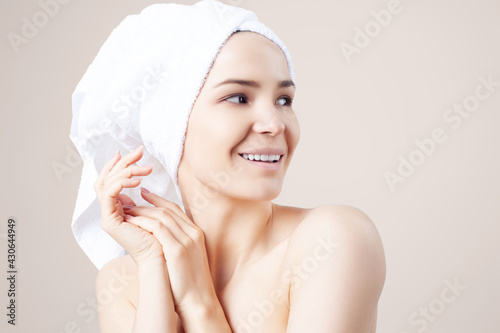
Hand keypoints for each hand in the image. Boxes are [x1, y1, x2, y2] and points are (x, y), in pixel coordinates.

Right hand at [93, 146, 164, 265]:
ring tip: (146, 167)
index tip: (134, 152)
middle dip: (123, 162)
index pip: (111, 181)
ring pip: (107, 182)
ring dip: (127, 170)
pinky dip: (122, 182)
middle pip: (107, 178)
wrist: (163, 260)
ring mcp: (107, 217)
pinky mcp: (109, 221)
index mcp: (118, 210)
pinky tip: (138, 180)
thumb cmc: (162, 238)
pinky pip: (110, 193)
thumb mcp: (154, 213)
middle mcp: (110, 212)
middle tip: (139, 151)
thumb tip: (141, 189)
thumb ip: (145, 202)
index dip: (120, 165)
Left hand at [122, 189, 217, 313]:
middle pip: (167, 210)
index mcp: (196, 233)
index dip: (158, 200)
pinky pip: (157, 228)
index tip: (144, 194)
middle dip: (146, 203)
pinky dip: (143, 222)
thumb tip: (158, 237)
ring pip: (161, 216)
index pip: (175, 209)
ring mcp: (187, 240)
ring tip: (126, 210)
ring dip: (141, 211)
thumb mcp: (187, 258)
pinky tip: (130, 221)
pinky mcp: (177, 250)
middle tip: (129, 201)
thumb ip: (177, 243)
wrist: (198, 302)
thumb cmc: (190, 284)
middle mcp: (193, 233)